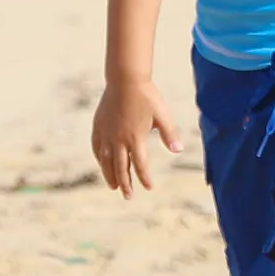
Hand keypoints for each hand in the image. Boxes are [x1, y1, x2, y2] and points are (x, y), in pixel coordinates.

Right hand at [91, 78, 182, 197]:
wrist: (125, 79)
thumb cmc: (147, 96)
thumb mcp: (163, 115)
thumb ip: (169, 133)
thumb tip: (178, 150)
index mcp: (135, 138)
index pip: (140, 165)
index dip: (144, 178)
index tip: (149, 187)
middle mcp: (119, 139)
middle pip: (121, 168)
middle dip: (125, 183)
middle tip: (128, 196)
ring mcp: (107, 133)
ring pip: (106, 160)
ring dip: (110, 175)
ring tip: (113, 186)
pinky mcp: (99, 126)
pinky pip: (97, 147)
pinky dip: (100, 158)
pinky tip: (102, 163)